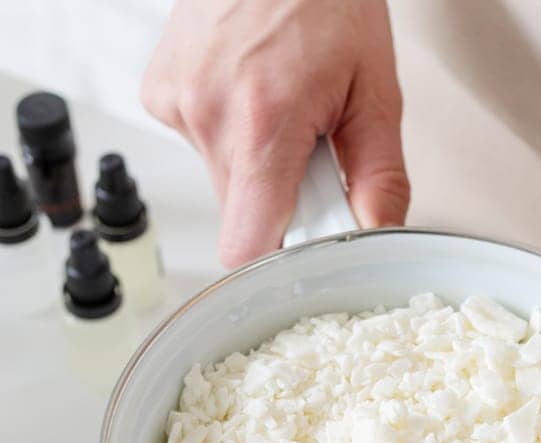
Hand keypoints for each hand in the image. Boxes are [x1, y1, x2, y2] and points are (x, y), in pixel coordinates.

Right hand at [141, 0, 408, 266]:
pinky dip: (227, 128)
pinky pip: (199, 141)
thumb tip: (380, 233)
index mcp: (264, 123)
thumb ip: (379, 173)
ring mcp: (177, 102)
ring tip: (280, 101)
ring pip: (222, 177)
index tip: (301, 247)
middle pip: (242, 212)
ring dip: (255, 159)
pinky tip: (249, 86)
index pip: (245, 245)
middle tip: (312, 145)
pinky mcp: (159, 92)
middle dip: (280, 195)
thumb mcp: (376, 88)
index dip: (275, 259)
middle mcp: (209, 115)